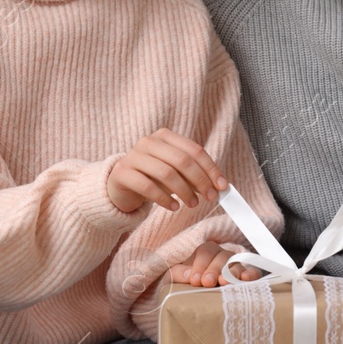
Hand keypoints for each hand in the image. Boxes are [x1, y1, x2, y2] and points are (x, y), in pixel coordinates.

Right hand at [107, 128, 229, 213]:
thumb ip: (193, 175)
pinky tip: (174, 207)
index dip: (210, 169)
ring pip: (166, 173)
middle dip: (200, 180)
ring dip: (184, 191)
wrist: (120, 185)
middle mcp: (148, 142)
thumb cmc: (152, 177)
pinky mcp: (122, 173)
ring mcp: (133, 156)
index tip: (222, 186)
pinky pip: (148, 187)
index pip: (194, 150)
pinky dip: (164, 199)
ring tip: (192, 204)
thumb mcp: (175, 173)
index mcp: (165, 136)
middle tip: (210, 197)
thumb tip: (218, 186)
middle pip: (182, 160)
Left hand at [169, 241, 262, 286]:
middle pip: (222, 257)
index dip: (200, 265)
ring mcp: (235, 266)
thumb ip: (179, 273)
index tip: (195, 280)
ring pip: (236, 264)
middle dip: (215, 269)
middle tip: (208, 282)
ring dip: (231, 273)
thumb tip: (187, 274)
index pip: (205, 252)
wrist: (196, 295)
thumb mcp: (175, 276)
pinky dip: (251, 275)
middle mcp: (222, 256)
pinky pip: (252, 273)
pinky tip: (246, 279)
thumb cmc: (186, 282)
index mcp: (205, 251)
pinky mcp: (245, 277)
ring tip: (225, 283)